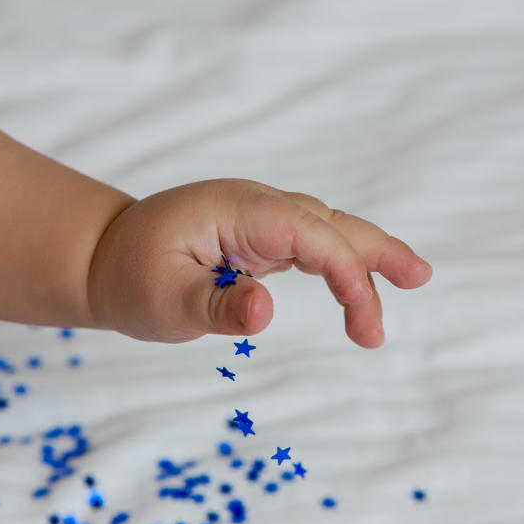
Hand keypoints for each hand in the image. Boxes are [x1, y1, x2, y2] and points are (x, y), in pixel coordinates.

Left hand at [86, 179, 431, 346]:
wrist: (102, 258)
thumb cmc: (129, 278)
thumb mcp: (163, 303)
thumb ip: (214, 307)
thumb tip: (266, 314)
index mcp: (234, 210)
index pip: (305, 230)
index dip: (342, 267)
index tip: (362, 317)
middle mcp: (253, 207)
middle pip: (328, 222)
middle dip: (375, 250)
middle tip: (420, 278)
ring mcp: (258, 220)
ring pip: (326, 231)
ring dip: (366, 258)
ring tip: (413, 279)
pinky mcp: (258, 239)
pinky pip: (310, 245)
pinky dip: (340, 264)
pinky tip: (360, 285)